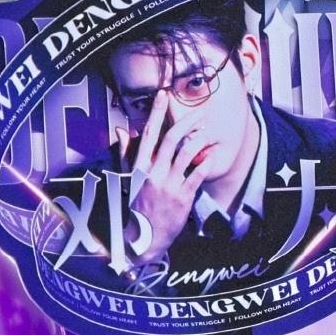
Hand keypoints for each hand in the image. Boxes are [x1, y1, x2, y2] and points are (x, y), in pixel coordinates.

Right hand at [125, 91, 210, 262]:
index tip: (163, 95)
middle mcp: (153, 173)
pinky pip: (198, 174)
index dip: (156, 113)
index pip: (147, 133)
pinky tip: (214, 152)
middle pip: (171, 139)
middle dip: (186, 121)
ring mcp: (168, 184)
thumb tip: (121, 131)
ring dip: (199, 138)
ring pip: (186, 153)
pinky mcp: (183, 197)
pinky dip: (207, 161)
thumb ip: (126, 154)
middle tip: (199, 111)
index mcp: (138, 166)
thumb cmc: (134, 208)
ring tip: (208, 130)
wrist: (142, 239)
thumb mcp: (126, 179)